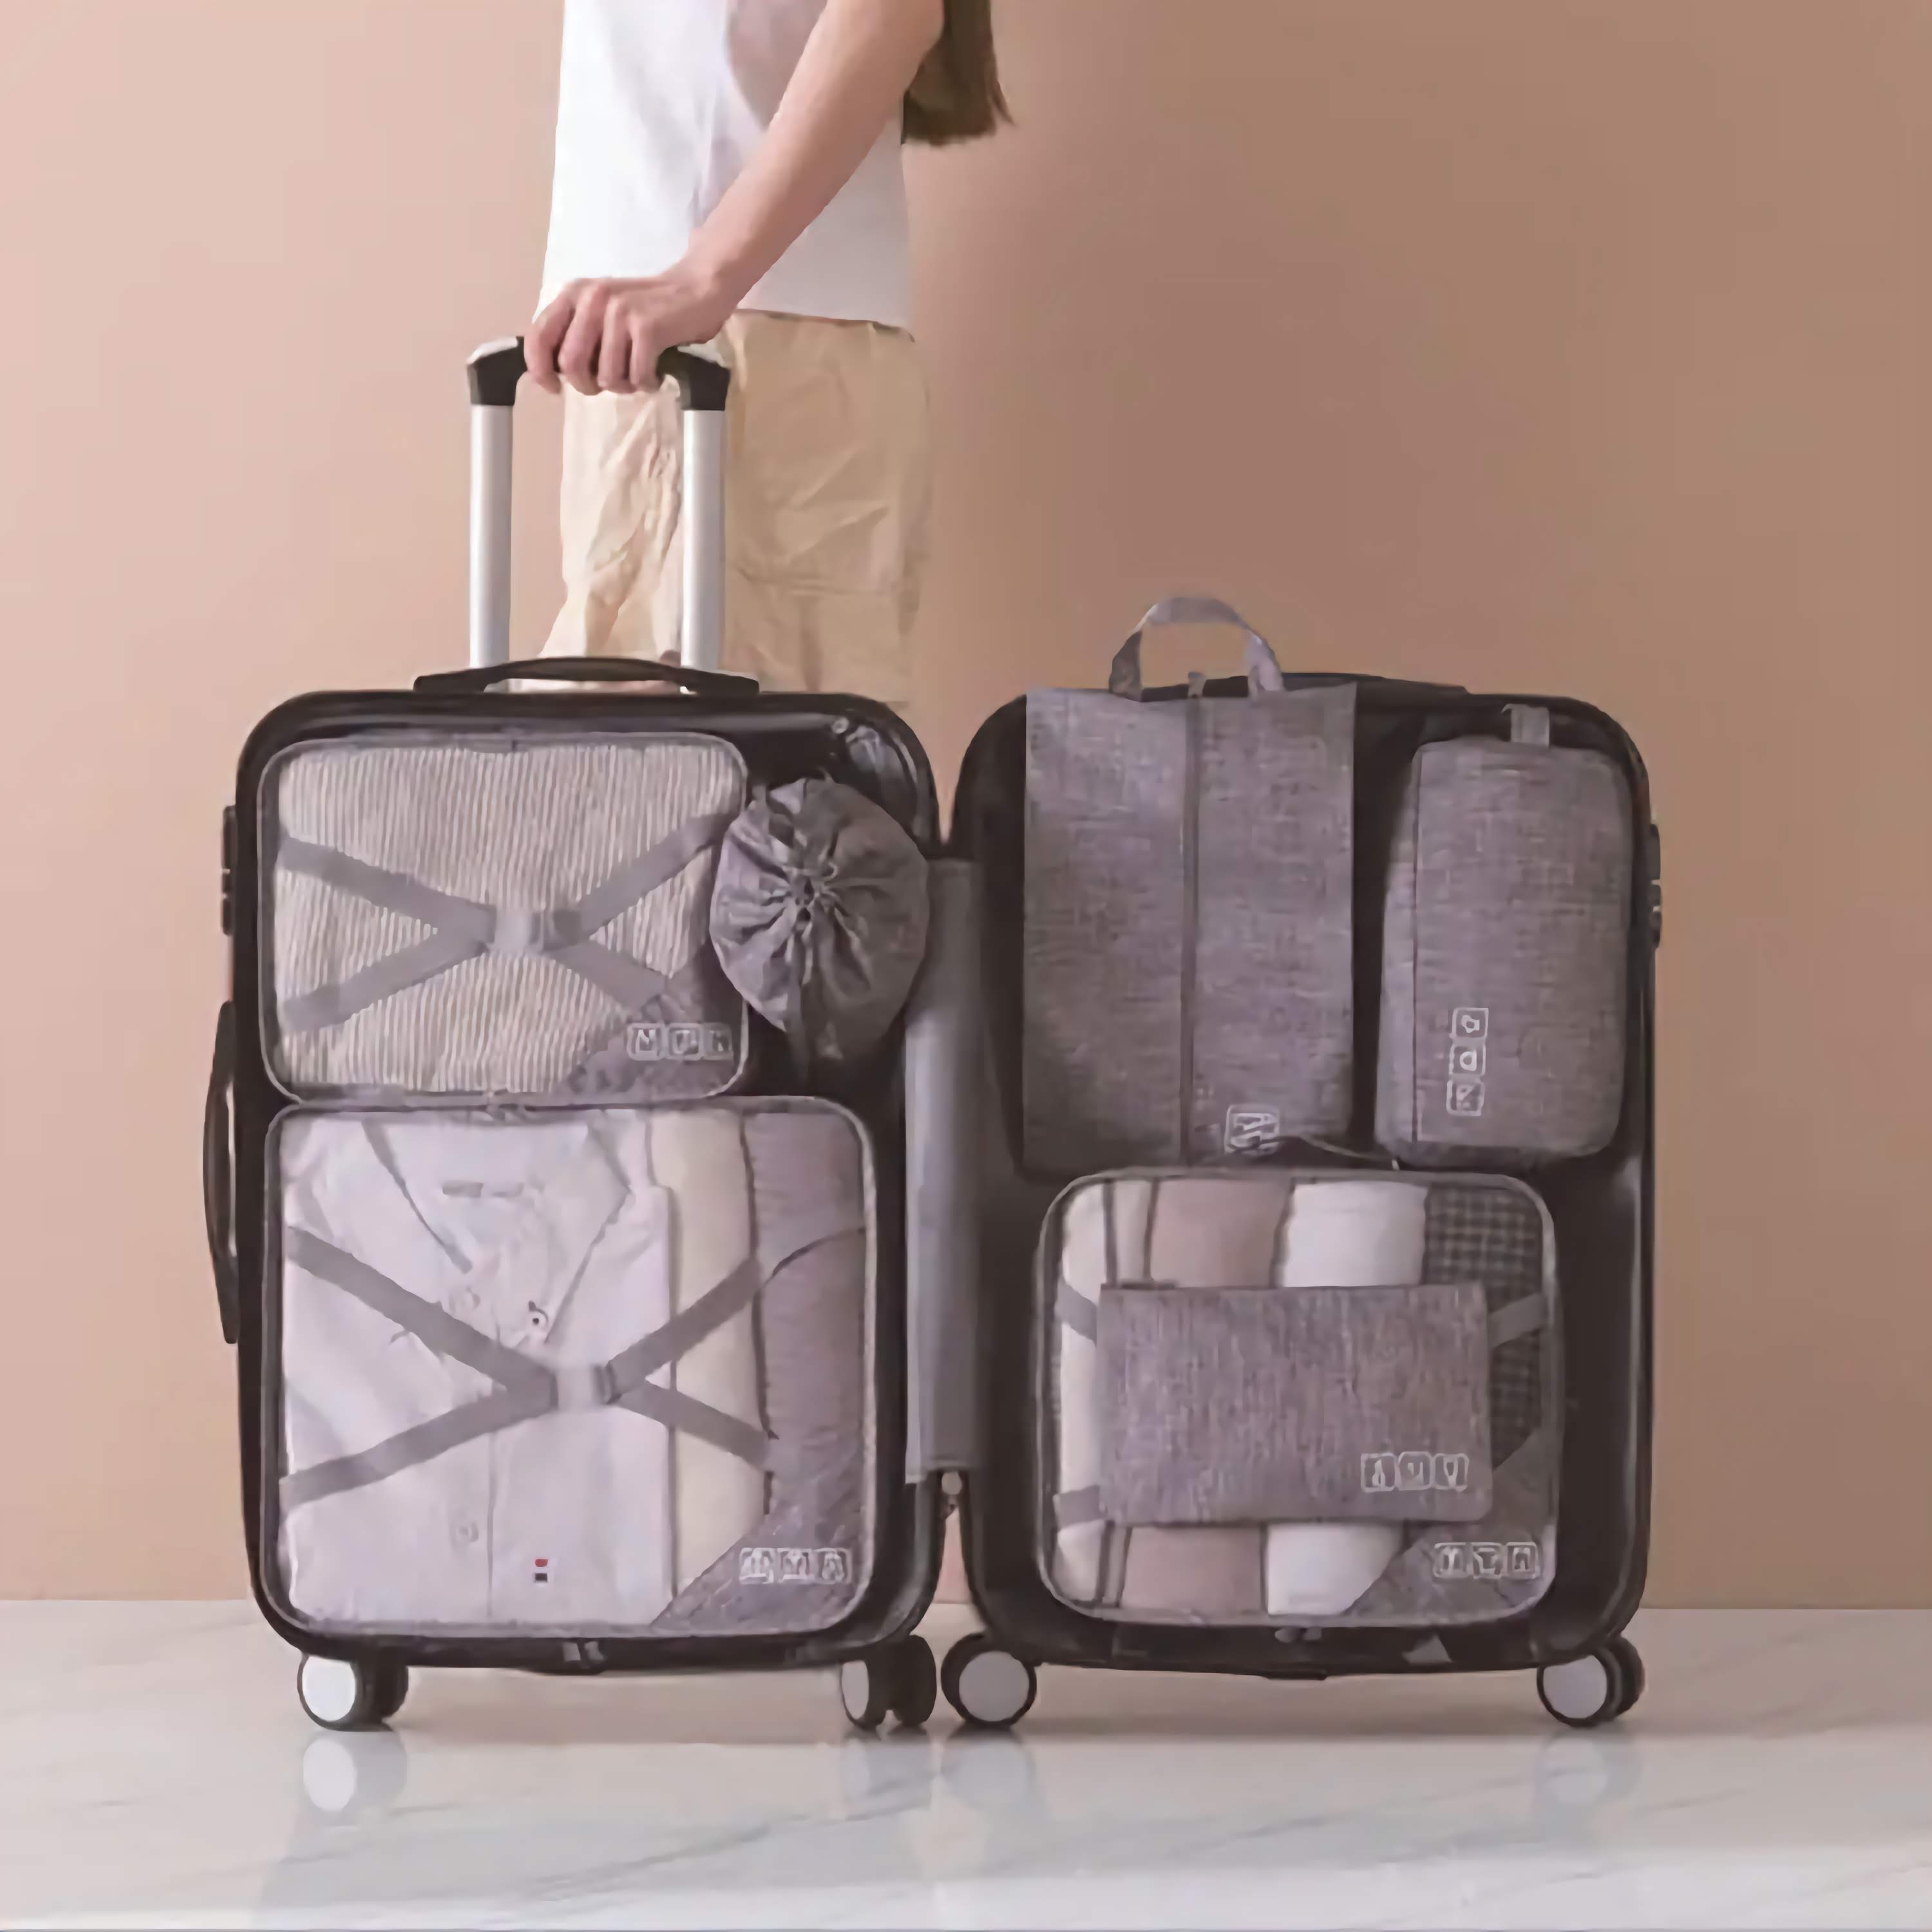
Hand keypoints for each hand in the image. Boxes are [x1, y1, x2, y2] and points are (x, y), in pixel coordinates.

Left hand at [528, 265, 735, 396]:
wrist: (695, 289)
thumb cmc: (647, 308)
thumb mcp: (601, 311)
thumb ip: (576, 333)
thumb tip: (555, 372)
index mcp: (575, 294)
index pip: (539, 337)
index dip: (540, 371)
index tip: (555, 388)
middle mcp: (593, 299)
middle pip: (571, 365)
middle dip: (588, 385)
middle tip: (607, 383)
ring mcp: (620, 312)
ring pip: (607, 376)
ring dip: (624, 386)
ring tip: (637, 374)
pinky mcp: (647, 328)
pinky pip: (637, 376)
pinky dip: (647, 383)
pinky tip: (655, 372)